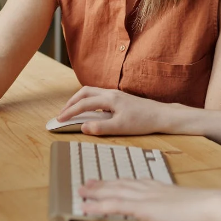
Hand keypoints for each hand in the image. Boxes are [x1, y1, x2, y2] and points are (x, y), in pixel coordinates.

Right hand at [57, 86, 174, 135]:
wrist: (161, 115)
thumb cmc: (143, 121)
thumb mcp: (121, 128)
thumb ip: (100, 127)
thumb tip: (83, 127)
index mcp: (109, 99)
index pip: (83, 104)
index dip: (69, 111)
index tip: (59, 119)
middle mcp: (111, 93)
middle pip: (84, 92)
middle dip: (71, 102)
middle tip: (63, 114)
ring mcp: (115, 94)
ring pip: (91, 92)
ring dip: (79, 100)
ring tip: (72, 111)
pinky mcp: (120, 98)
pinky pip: (98, 95)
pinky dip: (88, 100)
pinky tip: (90, 110)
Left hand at [79, 180, 220, 220]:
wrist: (213, 207)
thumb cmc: (209, 211)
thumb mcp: (192, 207)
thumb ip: (182, 208)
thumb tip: (184, 213)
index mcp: (163, 188)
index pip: (136, 182)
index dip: (121, 181)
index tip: (111, 180)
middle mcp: (151, 190)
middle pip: (121, 184)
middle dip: (103, 183)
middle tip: (88, 182)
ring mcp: (146, 198)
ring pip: (114, 192)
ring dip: (95, 192)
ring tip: (81, 191)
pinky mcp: (144, 209)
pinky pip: (114, 206)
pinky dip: (98, 206)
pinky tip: (86, 207)